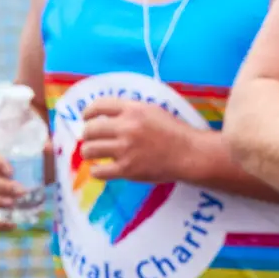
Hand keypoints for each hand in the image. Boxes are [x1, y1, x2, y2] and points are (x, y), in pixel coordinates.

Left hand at [65, 100, 208, 191]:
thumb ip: (132, 111)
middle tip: (92, 140)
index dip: (88, 112)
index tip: (86, 118)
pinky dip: (96, 171)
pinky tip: (101, 170)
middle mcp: (126, 127)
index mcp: (133, 110)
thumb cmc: (176, 133)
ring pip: (89, 150)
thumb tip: (109, 116)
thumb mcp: (154, 111)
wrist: (192, 155)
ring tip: (93, 155)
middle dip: (87, 135)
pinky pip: (99, 171)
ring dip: (88, 152)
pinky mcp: (127, 169)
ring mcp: (125, 149)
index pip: (99, 106)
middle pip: (90, 130)